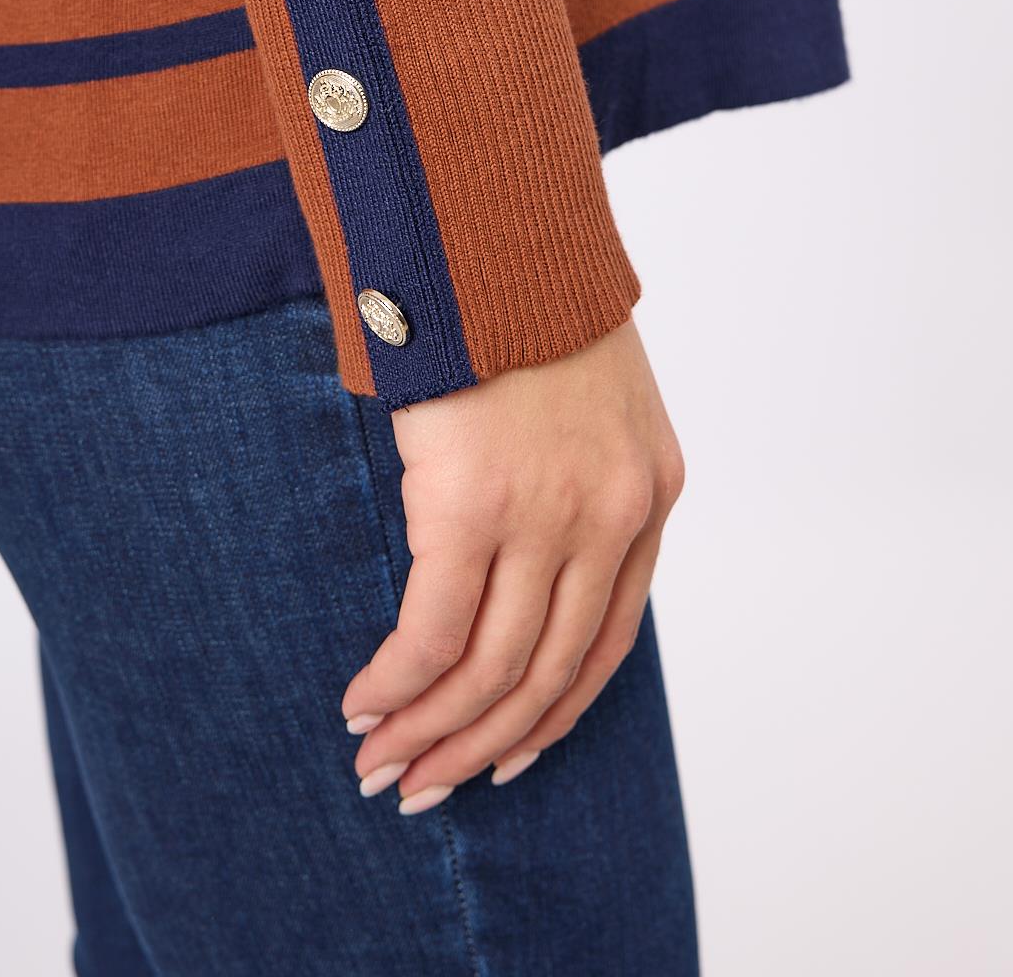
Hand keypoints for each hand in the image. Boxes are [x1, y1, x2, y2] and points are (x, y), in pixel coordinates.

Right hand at [341, 318, 682, 811]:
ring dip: (430, 732)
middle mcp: (613, 517)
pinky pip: (430, 632)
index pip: (607, 643)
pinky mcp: (472, 506)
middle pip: (548, 675)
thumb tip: (516, 548)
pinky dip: (395, 683)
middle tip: (422, 788)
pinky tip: (362, 704)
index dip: (550, 713)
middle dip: (479, 747)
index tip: (503, 756)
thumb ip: (573, 470)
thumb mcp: (586, 389)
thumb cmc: (521, 294)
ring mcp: (548, 517)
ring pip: (491, 671)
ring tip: (380, 765)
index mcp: (651, 494)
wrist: (493, 224)